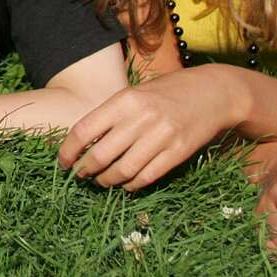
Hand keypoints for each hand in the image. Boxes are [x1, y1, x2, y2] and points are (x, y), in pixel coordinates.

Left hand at [59, 65, 244, 190]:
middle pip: (100, 155)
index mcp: (125, 100)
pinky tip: (125, 184)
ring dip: (106, 181)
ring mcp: (161, 136)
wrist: (214, 92)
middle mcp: (141, 118)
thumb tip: (81, 143)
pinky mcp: (178, 152)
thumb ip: (112, 114)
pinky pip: (147, 176)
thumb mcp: (135, 93)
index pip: (84, 131)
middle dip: (85, 170)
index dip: (68, 151)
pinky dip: (131, 185)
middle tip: (81, 175)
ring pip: (122, 170)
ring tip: (101, 181)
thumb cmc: (167, 92)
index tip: (63, 163)